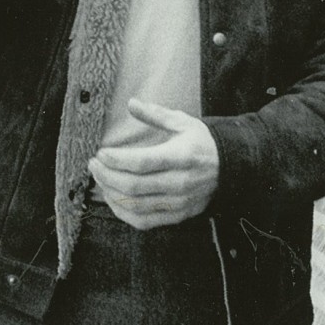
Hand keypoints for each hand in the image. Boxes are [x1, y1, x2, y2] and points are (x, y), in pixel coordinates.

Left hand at [89, 99, 219, 230]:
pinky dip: (123, 213)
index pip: (143, 162)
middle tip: (94, 165)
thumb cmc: (202, 142)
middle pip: (134, 186)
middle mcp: (180, 182)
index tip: (101, 153)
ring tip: (100, 179)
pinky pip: (143, 221)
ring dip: (111, 194)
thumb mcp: (183, 122)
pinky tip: (113, 198)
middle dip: (107, 176)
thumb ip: (156, 114)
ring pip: (135, 205)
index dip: (118, 160)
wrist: (230, 168)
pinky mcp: (177, 216)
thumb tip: (131, 103)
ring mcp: (179, 202)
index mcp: (182, 156)